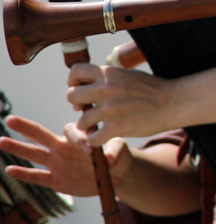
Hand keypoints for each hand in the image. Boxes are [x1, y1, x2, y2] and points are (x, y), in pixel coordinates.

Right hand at [0, 115, 130, 195]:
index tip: (89, 149)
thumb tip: (110, 158)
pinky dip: (24, 174)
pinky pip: (38, 177)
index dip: (77, 138)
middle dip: (26, 127)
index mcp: (78, 138)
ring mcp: (58, 164)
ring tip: (1, 141)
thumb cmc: (117, 155)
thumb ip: (114, 150)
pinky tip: (10, 169)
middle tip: (10, 118)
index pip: (70, 132)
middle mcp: (63, 148)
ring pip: (34, 154)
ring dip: (18, 148)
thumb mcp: (119, 149)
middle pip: (41, 136)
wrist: (114, 174)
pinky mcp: (56, 181)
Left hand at [66, 63, 173, 145]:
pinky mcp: (116, 127)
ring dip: (88, 124)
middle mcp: (106, 89)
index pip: (76, 71)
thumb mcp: (128, 74)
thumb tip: (89, 84)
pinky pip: (93, 138)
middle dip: (77, 104)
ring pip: (81, 120)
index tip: (81, 87)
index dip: (74, 81)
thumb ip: (108, 77)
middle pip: (72, 96)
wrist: (172, 102)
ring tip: (99, 124)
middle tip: (87, 108)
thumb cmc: (153, 89)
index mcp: (109, 73)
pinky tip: (105, 135)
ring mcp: (109, 109)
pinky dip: (96, 140)